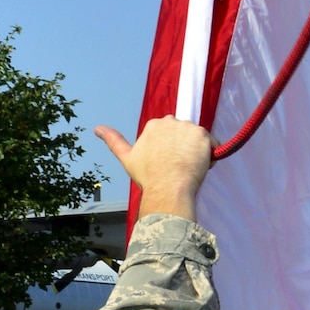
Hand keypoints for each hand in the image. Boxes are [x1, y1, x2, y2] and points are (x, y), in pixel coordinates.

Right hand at [96, 117, 213, 221]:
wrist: (167, 187)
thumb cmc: (148, 176)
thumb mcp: (127, 158)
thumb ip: (114, 140)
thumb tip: (96, 128)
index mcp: (154, 125)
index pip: (169, 135)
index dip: (170, 150)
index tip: (167, 164)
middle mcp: (171, 121)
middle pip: (184, 134)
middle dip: (183, 148)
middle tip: (178, 167)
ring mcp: (188, 127)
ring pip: (198, 139)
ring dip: (197, 151)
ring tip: (188, 169)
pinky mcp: (203, 135)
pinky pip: (213, 144)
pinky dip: (210, 154)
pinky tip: (200, 167)